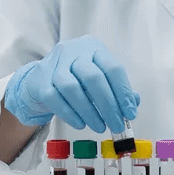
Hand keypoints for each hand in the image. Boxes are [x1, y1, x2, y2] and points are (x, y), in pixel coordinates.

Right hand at [3, 36, 139, 132]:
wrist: (39, 79)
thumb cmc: (75, 78)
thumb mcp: (98, 78)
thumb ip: (116, 88)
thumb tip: (133, 103)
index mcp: (93, 48)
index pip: (113, 68)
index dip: (123, 92)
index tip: (130, 113)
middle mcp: (73, 51)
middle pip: (94, 78)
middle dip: (108, 106)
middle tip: (116, 125)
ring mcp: (54, 64)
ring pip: (72, 88)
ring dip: (89, 112)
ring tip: (99, 126)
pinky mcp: (40, 81)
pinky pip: (55, 99)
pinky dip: (70, 114)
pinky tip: (81, 123)